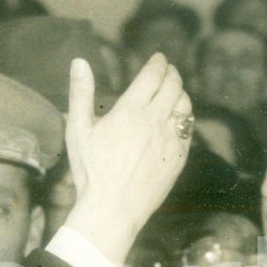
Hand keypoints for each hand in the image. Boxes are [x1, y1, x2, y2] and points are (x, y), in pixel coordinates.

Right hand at [64, 53, 191, 266]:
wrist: (113, 208)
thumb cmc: (91, 171)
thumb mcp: (78, 130)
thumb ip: (80, 94)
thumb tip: (79, 62)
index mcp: (130, 111)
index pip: (153, 75)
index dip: (157, 63)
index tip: (158, 58)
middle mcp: (155, 121)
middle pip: (174, 86)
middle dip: (172, 73)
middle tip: (168, 70)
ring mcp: (170, 140)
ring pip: (185, 105)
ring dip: (181, 93)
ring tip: (174, 91)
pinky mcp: (178, 158)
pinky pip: (188, 130)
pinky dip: (185, 118)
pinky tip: (178, 119)